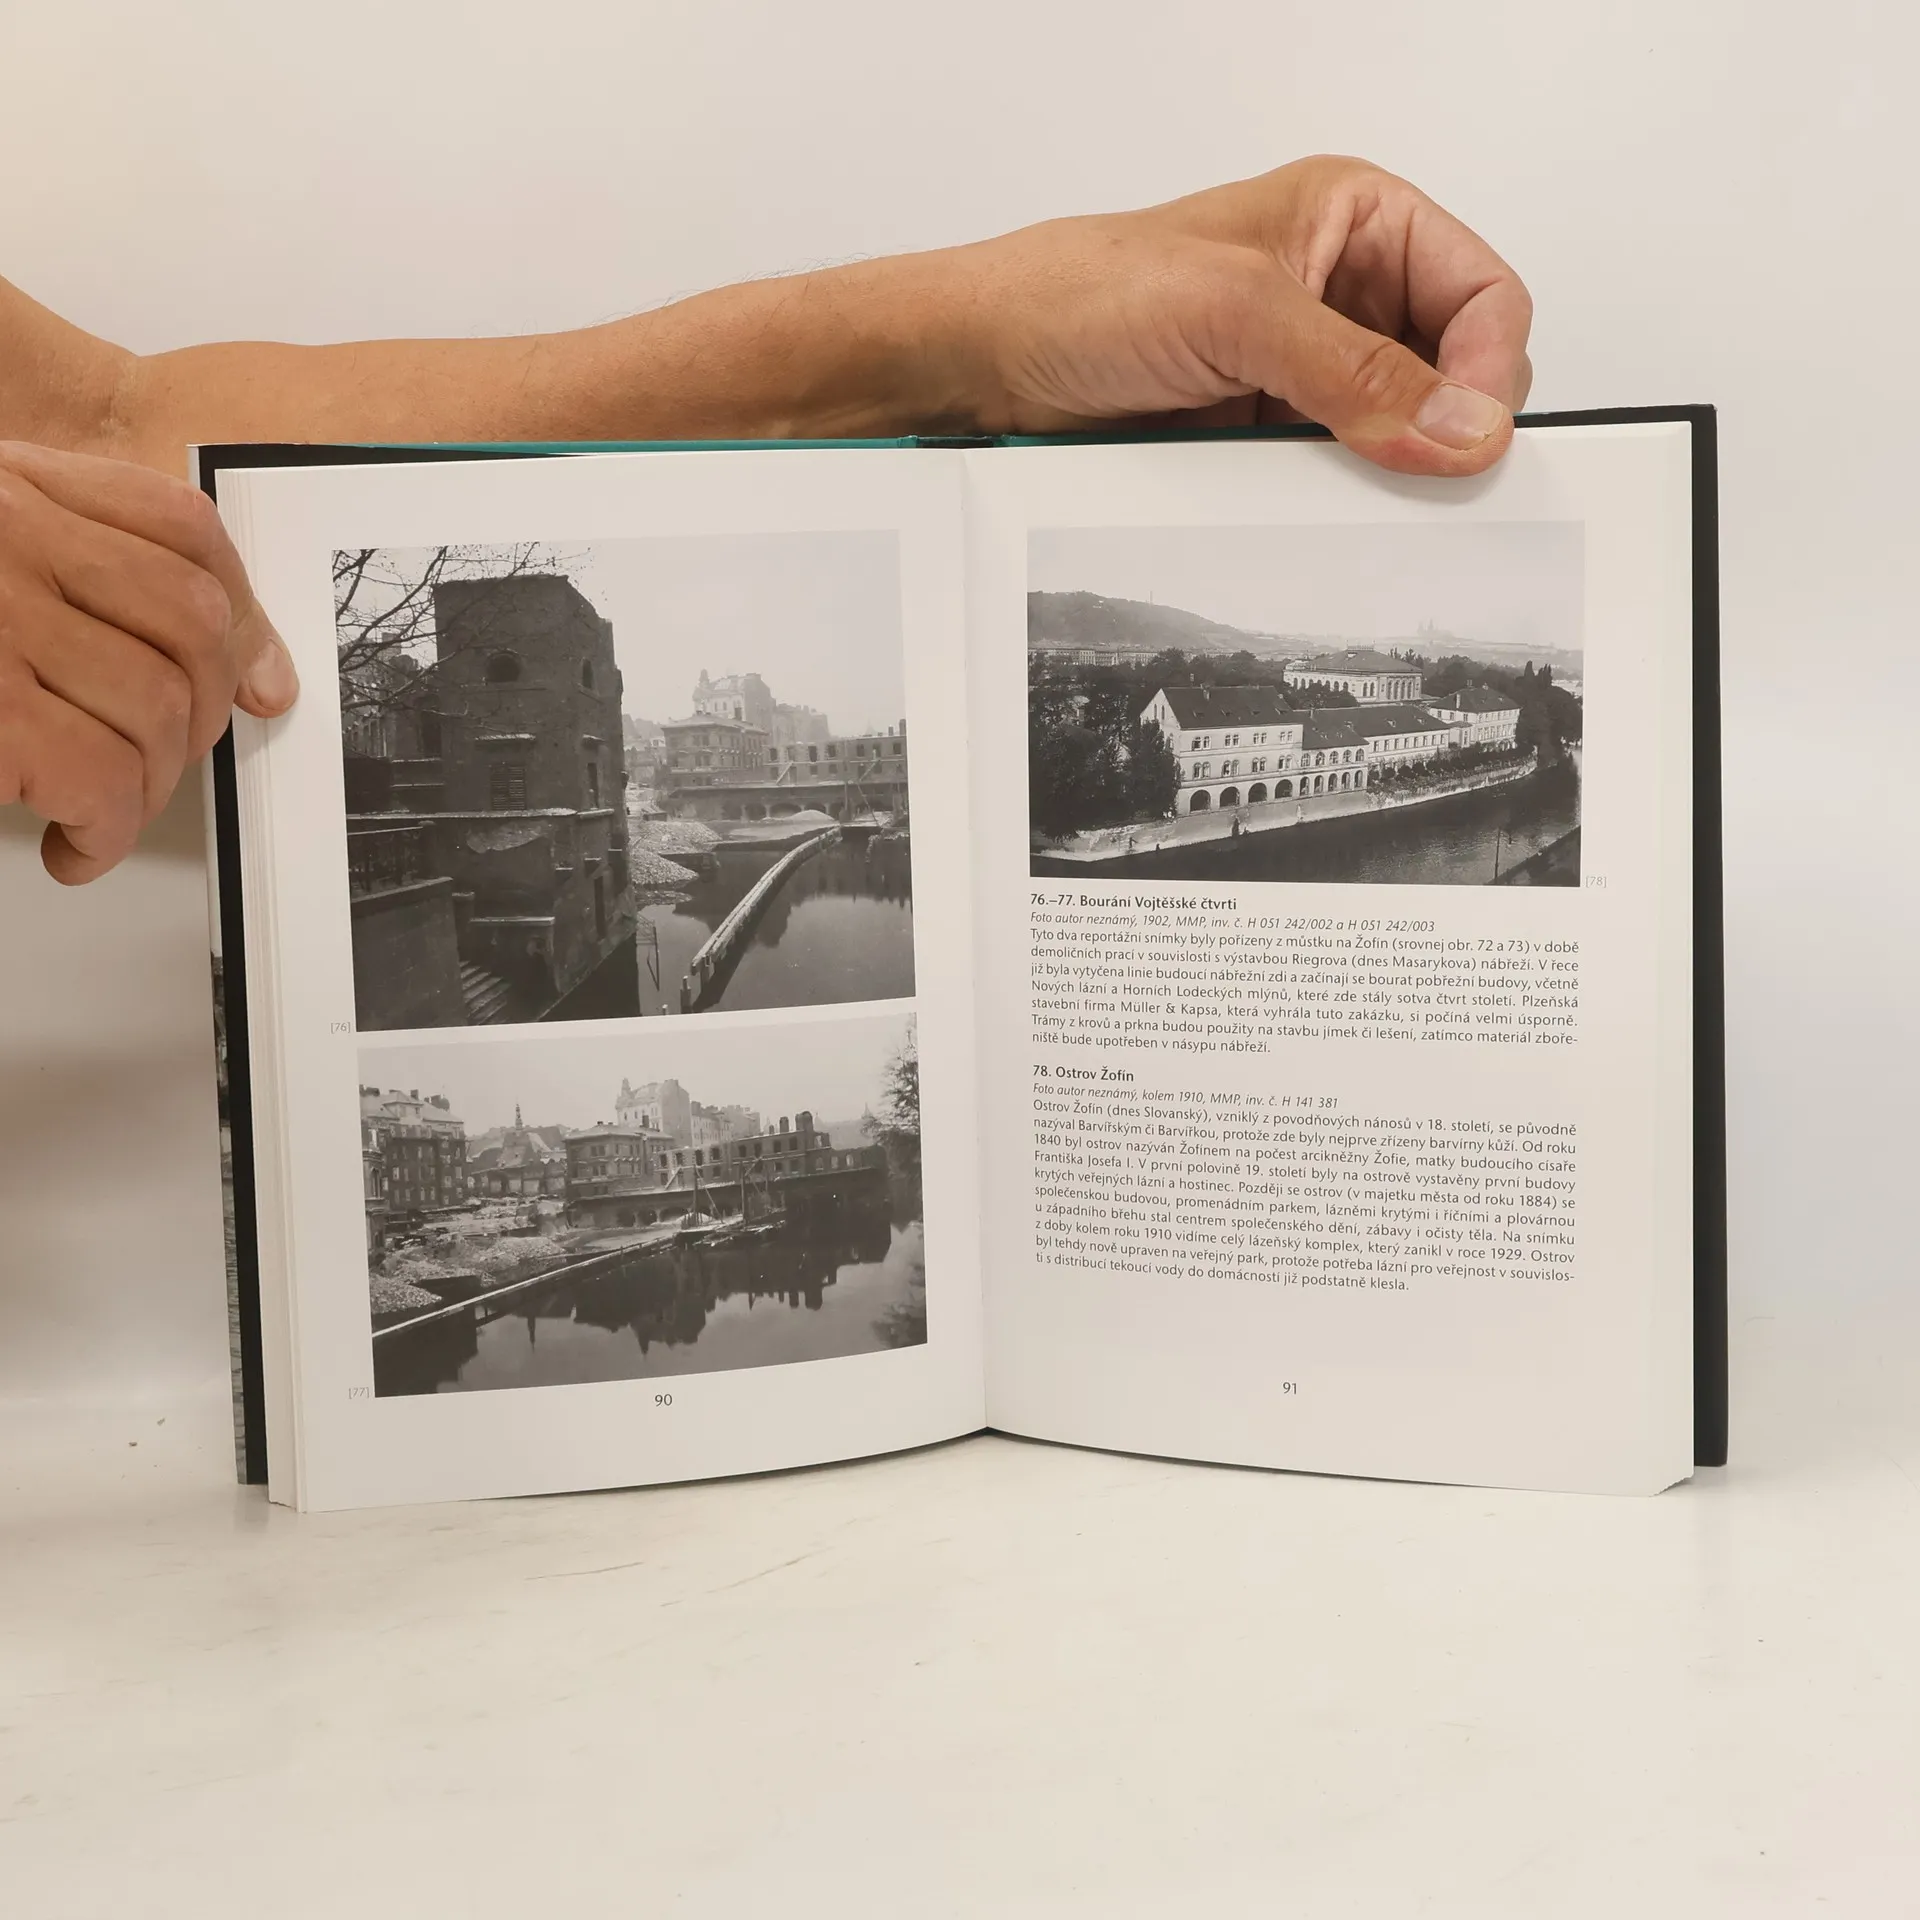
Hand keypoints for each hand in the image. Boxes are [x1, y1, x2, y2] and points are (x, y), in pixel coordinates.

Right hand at [0, 442, 298, 883]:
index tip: (262, 683)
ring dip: (145, 787)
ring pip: (156, 708)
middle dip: (201, 714)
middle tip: (158, 765)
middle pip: (190, 622)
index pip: (177, 524)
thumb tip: (258, 675)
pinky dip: (104, 830)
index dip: (241, 614)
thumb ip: (87, 577)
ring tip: (101, 813)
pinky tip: (73, 845)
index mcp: (12, 488)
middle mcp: (6, 532)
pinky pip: (97, 776)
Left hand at [935, 156, 1532, 473]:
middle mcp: (1341, 291)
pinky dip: (1343, 499)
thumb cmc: (1083, 293)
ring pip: (1401, 433)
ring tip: (1362, 490)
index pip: (1483, 294)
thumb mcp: (1236, 313)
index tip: (1467, 436)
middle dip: (1448, 426)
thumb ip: (1355, 372)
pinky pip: (1340, 474)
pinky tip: (1322, 509)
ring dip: (1393, 470)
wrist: (992, 362)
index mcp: (1355, 220)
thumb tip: (1458, 427)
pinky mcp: (1269, 432)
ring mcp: (1306, 369)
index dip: (1489, 368)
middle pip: (1454, 371)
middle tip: (1426, 478)